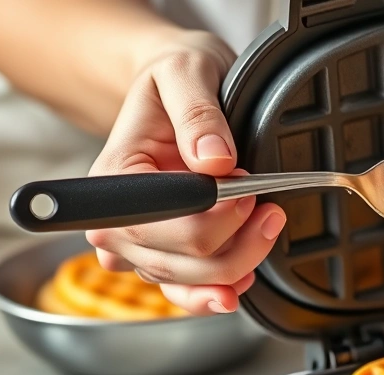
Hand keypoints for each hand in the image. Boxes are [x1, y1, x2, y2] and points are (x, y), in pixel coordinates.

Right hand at [84, 31, 285, 314]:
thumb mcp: (186, 72)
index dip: (215, 220)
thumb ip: (198, 114)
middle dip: (237, 242)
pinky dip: (222, 289)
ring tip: (267, 227)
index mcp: (114, 179)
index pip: (162, 225)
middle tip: (269, 207)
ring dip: (238, 265)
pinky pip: (187, 293)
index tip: (249, 191)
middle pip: (179, 262)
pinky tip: (245, 274)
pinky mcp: (163, 257)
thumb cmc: (174, 80)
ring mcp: (139, 246)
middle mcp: (117, 222)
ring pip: (189, 283)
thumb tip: (215, 161)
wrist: (174, 88)